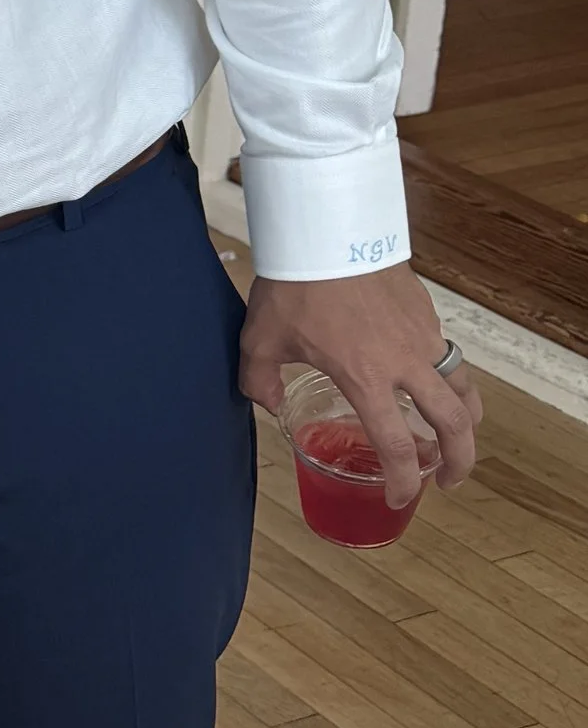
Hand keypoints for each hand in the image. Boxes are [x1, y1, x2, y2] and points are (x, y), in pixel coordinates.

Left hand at [238, 263, 481, 505]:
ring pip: (463, 387)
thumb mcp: (260, 340)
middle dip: (460, 460)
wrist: (328, 229)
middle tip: (452, 481)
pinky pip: (448, 355)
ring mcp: (424, 335)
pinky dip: (450, 378)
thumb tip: (268, 402)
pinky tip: (432, 381)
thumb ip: (260, 380)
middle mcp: (405, 363)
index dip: (403, 481)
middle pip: (453, 423)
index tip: (401, 498)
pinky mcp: (428, 312)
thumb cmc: (294, 286)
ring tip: (460, 436)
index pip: (397, 447)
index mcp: (366, 379)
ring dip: (467, 419)